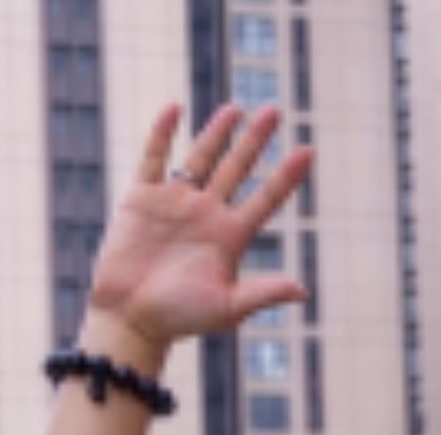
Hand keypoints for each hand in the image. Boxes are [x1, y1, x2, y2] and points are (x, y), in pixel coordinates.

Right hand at [83, 103, 312, 363]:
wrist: (132, 318)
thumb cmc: (181, 319)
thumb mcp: (227, 308)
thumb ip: (263, 293)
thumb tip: (303, 291)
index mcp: (231, 237)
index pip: (266, 199)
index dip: (287, 176)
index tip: (308, 151)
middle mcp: (207, 215)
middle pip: (238, 168)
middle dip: (256, 140)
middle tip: (275, 110)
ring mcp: (175, 204)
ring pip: (202, 157)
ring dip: (218, 132)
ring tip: (236, 109)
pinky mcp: (142, 198)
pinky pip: (154, 157)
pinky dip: (162, 133)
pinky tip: (175, 108)